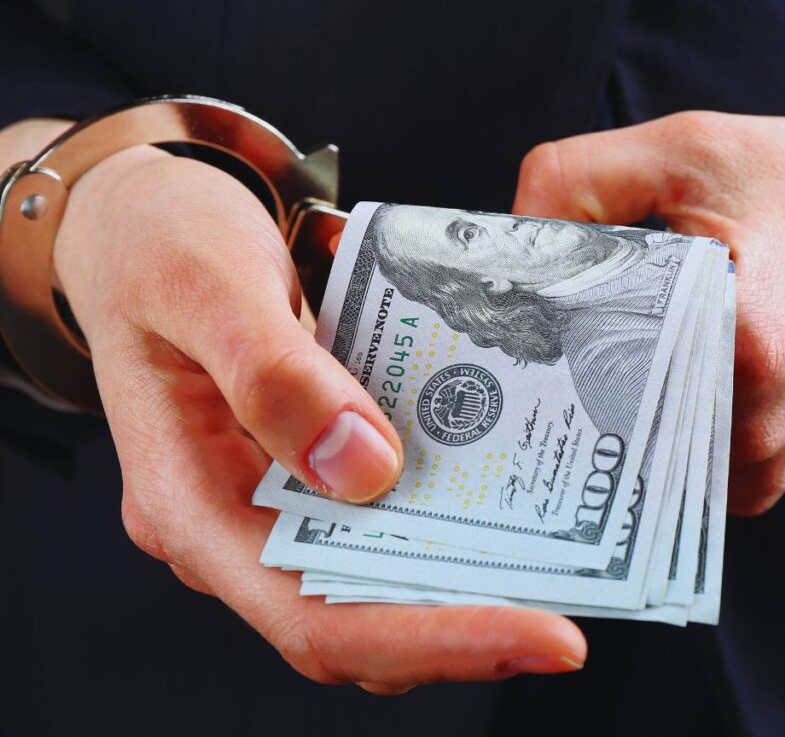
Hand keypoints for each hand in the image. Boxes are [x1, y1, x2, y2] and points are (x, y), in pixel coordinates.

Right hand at [39, 140, 583, 691]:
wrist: (137, 216)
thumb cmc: (156, 239)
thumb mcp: (204, 284)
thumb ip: (274, 375)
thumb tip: (365, 472)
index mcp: (186, 501)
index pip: (312, 616)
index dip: (431, 640)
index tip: (543, 636)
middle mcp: (228, 524)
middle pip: (353, 613)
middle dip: (465, 619)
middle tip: (576, 602)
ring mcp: (266, 500)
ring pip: (370, 574)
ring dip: (461, 574)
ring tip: (560, 554)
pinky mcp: (300, 468)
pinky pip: (375, 515)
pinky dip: (438, 515)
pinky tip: (503, 485)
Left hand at [512, 111, 784, 514]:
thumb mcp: (691, 148)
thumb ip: (578, 179)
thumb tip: (504, 243)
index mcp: (743, 333)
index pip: (583, 346)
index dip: (535, 318)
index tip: (503, 303)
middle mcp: (756, 420)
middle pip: (598, 402)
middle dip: (560, 357)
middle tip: (537, 319)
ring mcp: (760, 463)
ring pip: (626, 436)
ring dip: (604, 388)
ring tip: (611, 333)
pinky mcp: (762, 480)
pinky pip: (665, 456)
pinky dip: (645, 412)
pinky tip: (657, 364)